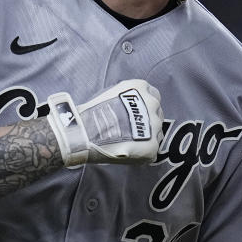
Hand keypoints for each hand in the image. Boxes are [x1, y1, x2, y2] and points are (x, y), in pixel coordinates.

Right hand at [46, 79, 163, 166]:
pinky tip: (127, 152)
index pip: (153, 95)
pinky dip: (142, 153)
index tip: (137, 113)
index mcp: (141, 88)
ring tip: (127, 143)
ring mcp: (154, 126)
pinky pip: (151, 151)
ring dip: (146, 138)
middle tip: (130, 130)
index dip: (145, 106)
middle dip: (146, 122)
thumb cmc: (92, 113)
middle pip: (156, 114)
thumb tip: (129, 107)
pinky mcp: (152, 146)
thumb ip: (127, 98)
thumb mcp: (111, 93)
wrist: (85, 133)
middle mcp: (152, 104)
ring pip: (156, 133)